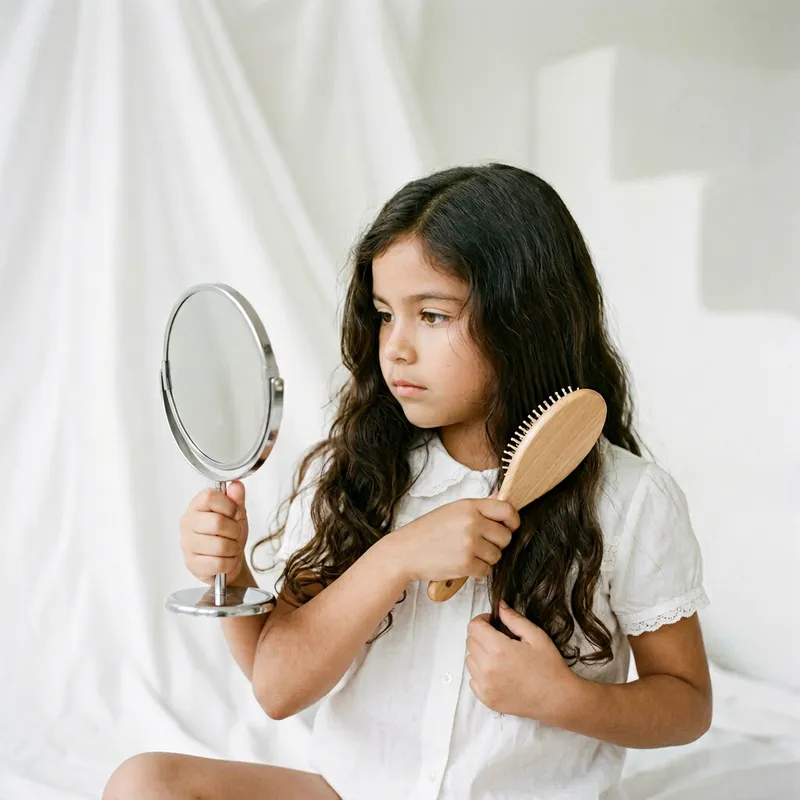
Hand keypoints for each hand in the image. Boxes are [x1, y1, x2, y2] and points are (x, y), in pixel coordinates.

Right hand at [180, 481, 248, 584]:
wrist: (227, 559)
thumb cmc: (229, 533)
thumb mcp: (236, 512)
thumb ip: (237, 498)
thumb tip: (236, 485)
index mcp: (197, 505)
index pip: (210, 497)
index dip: (229, 506)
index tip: (235, 513)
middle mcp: (188, 522)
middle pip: (217, 522)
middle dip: (235, 531)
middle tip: (235, 534)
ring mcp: (187, 544)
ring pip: (220, 545)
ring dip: (233, 548)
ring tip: (231, 547)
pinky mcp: (192, 564)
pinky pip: (218, 564)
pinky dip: (229, 563)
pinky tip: (226, 560)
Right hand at [388, 497, 519, 582]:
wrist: (405, 551)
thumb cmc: (428, 530)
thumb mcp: (452, 510)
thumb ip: (479, 507)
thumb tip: (501, 498)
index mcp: (469, 506)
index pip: (506, 510)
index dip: (513, 520)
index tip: (510, 526)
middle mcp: (472, 523)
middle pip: (505, 536)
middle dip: (497, 543)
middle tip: (481, 544)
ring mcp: (470, 544)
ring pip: (497, 555)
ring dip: (486, 558)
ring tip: (468, 553)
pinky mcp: (466, 564)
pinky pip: (486, 570)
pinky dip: (477, 570)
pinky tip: (463, 564)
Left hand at [466, 600, 577, 721]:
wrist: (558, 699)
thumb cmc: (549, 666)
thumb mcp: (535, 635)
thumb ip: (514, 618)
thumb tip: (499, 606)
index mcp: (498, 649)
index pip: (474, 627)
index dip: (482, 620)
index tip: (493, 623)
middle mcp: (487, 668)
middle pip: (470, 642)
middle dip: (481, 635)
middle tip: (499, 638)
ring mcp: (485, 686)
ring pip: (469, 660)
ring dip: (480, 654)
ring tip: (499, 657)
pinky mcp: (486, 700)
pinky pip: (472, 680)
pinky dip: (480, 673)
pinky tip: (498, 673)